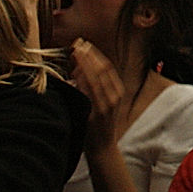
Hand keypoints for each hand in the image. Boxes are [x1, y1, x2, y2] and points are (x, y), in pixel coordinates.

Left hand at [69, 39, 128, 154]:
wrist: (103, 149)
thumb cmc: (99, 126)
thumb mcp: (104, 103)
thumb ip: (97, 87)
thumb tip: (80, 69)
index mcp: (117, 91)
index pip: (107, 66)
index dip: (95, 53)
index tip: (84, 43)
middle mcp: (114, 96)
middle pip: (102, 69)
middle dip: (89, 54)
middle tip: (77, 42)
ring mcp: (106, 104)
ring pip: (96, 77)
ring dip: (85, 63)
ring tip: (75, 52)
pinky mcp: (97, 112)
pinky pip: (89, 92)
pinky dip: (82, 79)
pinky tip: (74, 72)